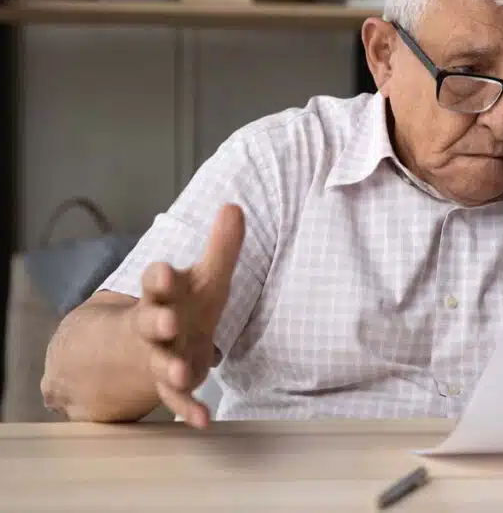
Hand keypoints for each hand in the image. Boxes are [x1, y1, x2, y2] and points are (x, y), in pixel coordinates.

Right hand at [131, 204, 243, 427]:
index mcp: (164, 294)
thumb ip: (221, 247)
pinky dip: (189, 409)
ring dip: (171, 367)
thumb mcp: (203, 277)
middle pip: (151, 321)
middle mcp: (156, 325)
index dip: (160, 278)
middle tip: (167, 321)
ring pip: (161, 362)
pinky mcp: (170, 385)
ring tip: (182, 373)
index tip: (163, 272)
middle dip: (158, 320)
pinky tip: (203, 420)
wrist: (144, 346)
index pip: (157, 281)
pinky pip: (177, 400)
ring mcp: (159, 356)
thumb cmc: (184, 303)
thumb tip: (235, 206)